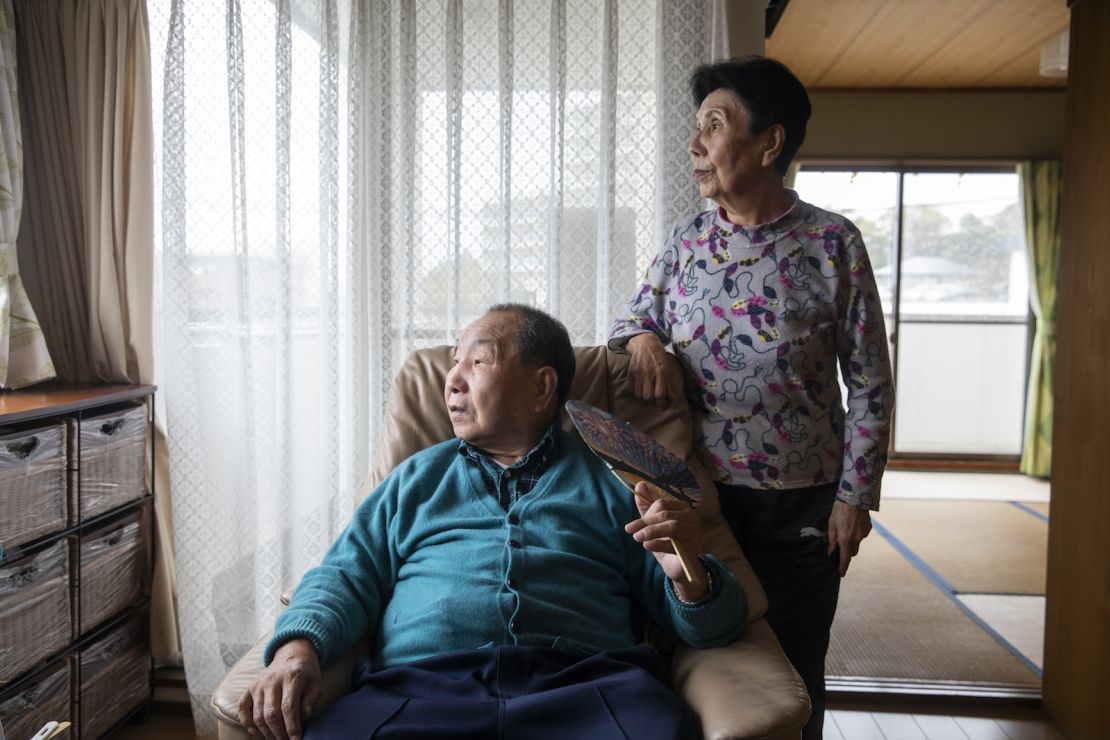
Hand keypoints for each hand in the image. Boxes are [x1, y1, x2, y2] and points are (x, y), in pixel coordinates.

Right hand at [239, 638, 321, 739]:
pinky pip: (243, 709)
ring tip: (276, 739)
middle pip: (271, 713)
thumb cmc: (306, 672)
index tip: (296, 739)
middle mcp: (272, 680)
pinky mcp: (249, 688)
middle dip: (279, 733)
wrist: (292, 654)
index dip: (292, 726)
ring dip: (266, 733)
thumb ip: (311, 700)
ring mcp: (258, 684)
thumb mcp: (316, 682)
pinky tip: (258, 733)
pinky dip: (248, 724)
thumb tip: (303, 718)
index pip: (289, 707)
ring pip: (257, 715)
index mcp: (292, 677)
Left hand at [624, 481, 706, 600]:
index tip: (632, 526)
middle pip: (666, 515)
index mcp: (682, 507)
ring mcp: (695, 532)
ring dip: (651, 531)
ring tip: (638, 537)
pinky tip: (647, 545)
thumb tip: (639, 484)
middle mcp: (692, 517)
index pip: (662, 504)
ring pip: (672, 526)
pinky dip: (659, 543)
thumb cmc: (666, 542)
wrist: (678, 566)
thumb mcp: (653, 524)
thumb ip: (647, 506)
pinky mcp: (694, 547)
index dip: (645, 514)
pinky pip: (675, 543)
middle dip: (645, 523)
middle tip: (630, 531)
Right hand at [627, 333, 678, 409]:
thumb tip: (671, 397)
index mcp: (660, 372)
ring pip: (638, 394)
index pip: (660, 393)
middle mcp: (648, 373)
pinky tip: (638, 389)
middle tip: (653, 399)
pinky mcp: (630, 372)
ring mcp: (638, 373)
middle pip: (647, 396)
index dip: (661, 403)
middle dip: (651, 401)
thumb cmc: (658, 355)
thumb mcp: (666, 366)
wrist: (645, 342)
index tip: (662, 408)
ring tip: (645, 394)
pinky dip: (634, 391)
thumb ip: (667, 382)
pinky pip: (630, 388)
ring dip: (642, 397)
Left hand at [827, 500, 871, 576]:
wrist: (855, 497)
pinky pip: (862, 535)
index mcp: (845, 539)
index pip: (845, 558)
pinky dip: (857, 533)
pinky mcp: (868, 529)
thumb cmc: (839, 510)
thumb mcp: (831, 524)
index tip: (842, 573)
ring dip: (852, 541)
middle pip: (852, 552)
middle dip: (847, 551)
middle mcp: (856, 539)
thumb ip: (831, 539)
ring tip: (847, 528)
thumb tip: (830, 551)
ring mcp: (864, 534)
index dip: (843, 567)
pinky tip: (853, 524)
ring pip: (858, 543)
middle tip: (841, 543)